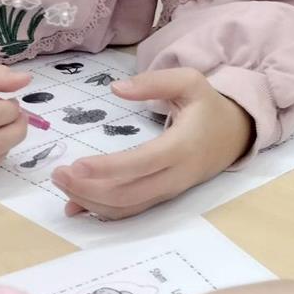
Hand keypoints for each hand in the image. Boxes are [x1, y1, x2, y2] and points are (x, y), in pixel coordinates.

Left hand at [51, 67, 252, 219]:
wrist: (235, 135)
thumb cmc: (208, 106)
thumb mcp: (190, 82)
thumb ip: (155, 81)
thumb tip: (116, 88)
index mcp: (182, 146)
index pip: (141, 164)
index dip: (107, 169)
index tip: (75, 165)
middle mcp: (176, 176)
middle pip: (128, 193)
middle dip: (89, 189)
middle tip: (58, 173)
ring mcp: (169, 191)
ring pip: (127, 207)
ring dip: (91, 201)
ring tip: (62, 183)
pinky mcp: (163, 198)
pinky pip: (131, 211)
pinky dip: (101, 211)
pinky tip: (76, 204)